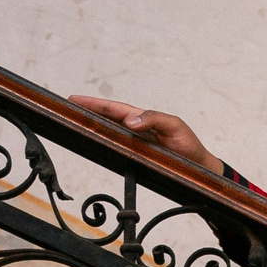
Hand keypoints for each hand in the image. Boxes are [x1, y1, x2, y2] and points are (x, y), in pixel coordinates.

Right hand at [66, 94, 223, 174]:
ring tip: (74, 123)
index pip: (114, 108)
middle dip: (87, 112)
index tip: (75, 99)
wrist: (200, 167)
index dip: (95, 103)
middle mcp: (135, 129)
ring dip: (92, 127)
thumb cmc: (188, 146)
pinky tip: (93, 145)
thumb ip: (155, 119)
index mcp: (143, 118)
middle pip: (106, 118)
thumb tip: (131, 120)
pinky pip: (116, 149)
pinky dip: (103, 145)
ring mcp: (134, 143)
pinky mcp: (135, 158)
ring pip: (108, 133)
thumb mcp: (175, 126)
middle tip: (66, 109)